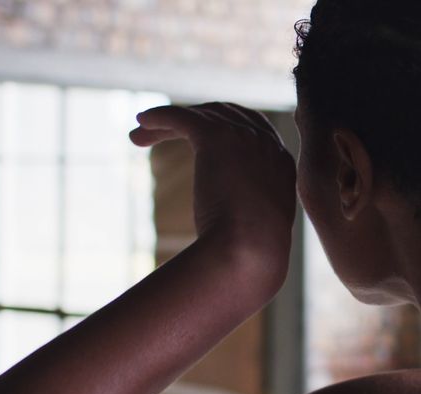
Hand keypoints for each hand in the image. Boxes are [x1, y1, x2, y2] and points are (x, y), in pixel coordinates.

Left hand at [129, 103, 297, 272]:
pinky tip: (141, 121)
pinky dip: (160, 116)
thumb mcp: (258, 225)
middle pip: (225, 115)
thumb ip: (250, 212)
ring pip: (201, 115)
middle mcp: (267, 144)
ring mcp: (244, 137)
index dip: (223, 127)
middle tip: (162, 133)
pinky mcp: (216, 137)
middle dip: (194, 120)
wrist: (251, 251)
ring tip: (139, 135)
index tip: (197, 135)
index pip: (253, 129)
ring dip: (169, 122)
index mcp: (281, 164)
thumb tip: (228, 222)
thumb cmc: (252, 252)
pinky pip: (182, 116)